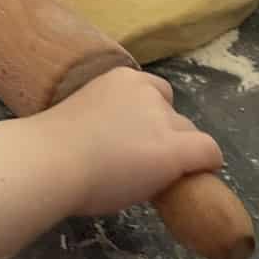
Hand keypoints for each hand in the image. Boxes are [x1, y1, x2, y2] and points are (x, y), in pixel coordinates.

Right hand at [32, 67, 223, 216]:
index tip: (136, 139)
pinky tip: (198, 179)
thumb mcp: (79, 119)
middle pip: (172, 114)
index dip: (150, 118)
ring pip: (188, 133)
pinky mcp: (175, 148)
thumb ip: (101, 122)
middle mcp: (145, 91)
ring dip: (178, 152)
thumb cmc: (50, 147)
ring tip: (158, 178)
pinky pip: (208, 151)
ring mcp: (162, 119)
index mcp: (119, 79)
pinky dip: (206, 164)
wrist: (50, 161)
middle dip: (164, 136)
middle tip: (143, 163)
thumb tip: (106, 145)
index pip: (152, 92)